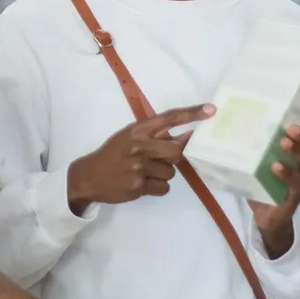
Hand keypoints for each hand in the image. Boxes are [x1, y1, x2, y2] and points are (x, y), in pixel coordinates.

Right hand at [67, 105, 214, 214]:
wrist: (88, 176)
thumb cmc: (113, 154)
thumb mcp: (129, 137)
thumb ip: (154, 136)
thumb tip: (187, 137)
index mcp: (137, 130)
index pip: (169, 118)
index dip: (191, 114)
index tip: (211, 110)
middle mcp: (139, 146)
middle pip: (176, 152)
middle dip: (173, 158)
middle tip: (159, 160)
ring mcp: (139, 167)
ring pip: (170, 172)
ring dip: (162, 174)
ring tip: (144, 173)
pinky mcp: (138, 186)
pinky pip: (163, 188)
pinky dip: (156, 188)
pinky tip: (141, 184)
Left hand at [249, 116, 299, 257]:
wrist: (265, 211)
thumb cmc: (263, 175)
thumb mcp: (261, 154)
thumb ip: (257, 138)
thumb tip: (232, 116)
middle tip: (290, 128)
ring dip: (298, 150)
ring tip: (283, 142)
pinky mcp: (297, 194)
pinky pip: (297, 182)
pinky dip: (287, 173)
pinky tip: (275, 166)